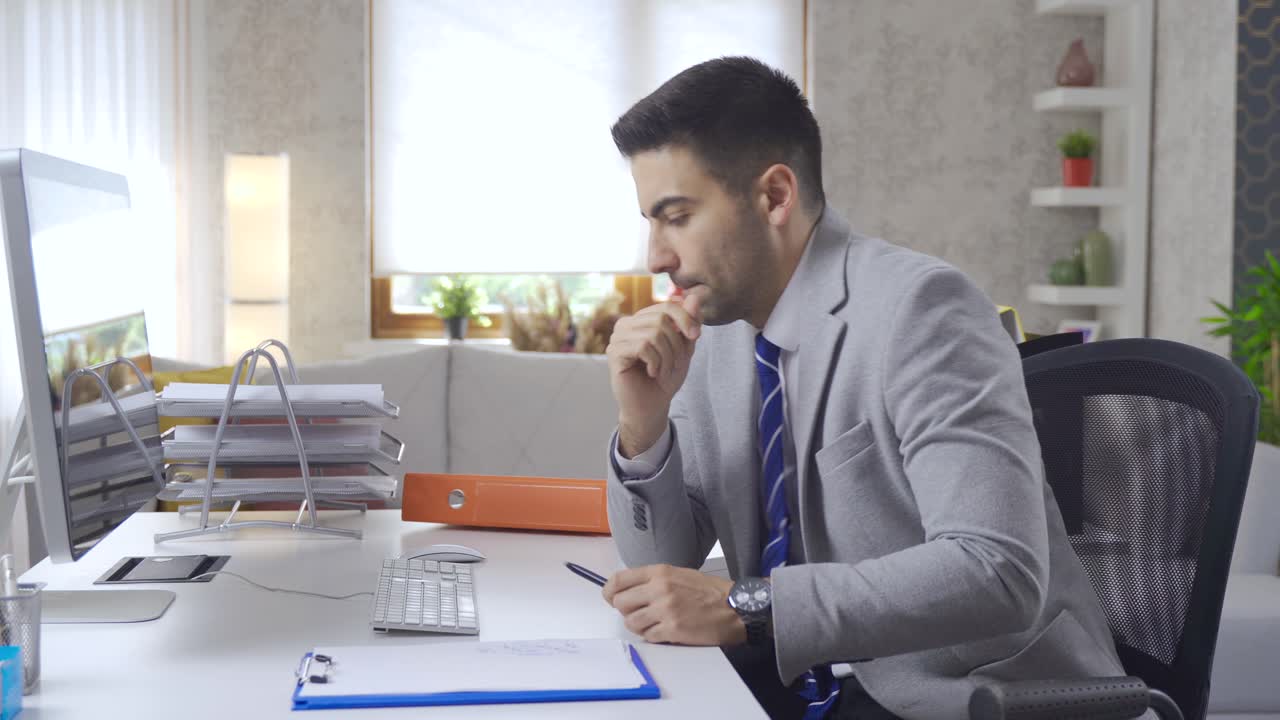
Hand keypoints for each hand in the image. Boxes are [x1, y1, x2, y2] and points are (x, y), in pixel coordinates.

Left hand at [602, 564, 744, 645]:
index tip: (610, 597)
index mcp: (659, 572)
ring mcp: (665, 610)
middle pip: (620, 603)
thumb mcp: (679, 574)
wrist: (734, 607)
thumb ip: (652, 580)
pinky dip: (652, 636)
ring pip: (631, 622)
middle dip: (626, 611)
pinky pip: (647, 636)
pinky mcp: (672, 629)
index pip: (618, 580)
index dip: (609, 591)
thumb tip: (627, 590)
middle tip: (638, 612)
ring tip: (654, 623)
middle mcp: (659, 589)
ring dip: (639, 626)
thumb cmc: (709, 591)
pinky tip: (665, 631)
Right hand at [606, 294, 701, 456]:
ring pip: (654, 334)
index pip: (667, 305)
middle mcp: (627, 324)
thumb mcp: (684, 348)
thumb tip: (693, 297)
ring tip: (663, 370)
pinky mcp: (614, 352)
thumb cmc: (666, 377)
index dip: (686, 318)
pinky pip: (643, 347)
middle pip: (662, 319)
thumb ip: (689, 323)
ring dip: (667, 357)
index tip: (696, 336)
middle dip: (676, 344)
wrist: (652, 406)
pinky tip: (652, 373)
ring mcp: (618, 337)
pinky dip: (656, 363)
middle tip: (676, 363)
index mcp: (642, 319)